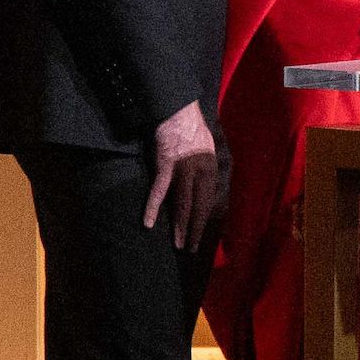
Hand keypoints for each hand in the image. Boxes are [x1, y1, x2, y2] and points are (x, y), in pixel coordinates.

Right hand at [146, 102, 226, 249]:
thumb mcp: (208, 149)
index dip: (206, 221)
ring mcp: (184, 170)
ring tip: (179, 244)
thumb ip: (207, 169)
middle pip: (199, 207)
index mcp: (212, 169)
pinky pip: (159, 191)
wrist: (178, 110)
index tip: (203, 235)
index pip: (210, 202)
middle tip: (192, 249)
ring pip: (183, 204)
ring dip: (180, 227)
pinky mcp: (166, 166)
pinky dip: (152, 207)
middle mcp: (201, 172)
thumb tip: (206, 187)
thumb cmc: (192, 128)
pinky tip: (148, 223)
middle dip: (196, 230)